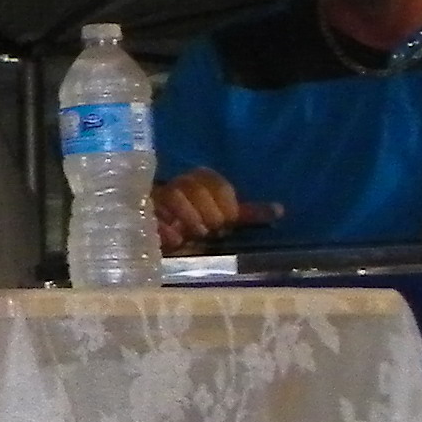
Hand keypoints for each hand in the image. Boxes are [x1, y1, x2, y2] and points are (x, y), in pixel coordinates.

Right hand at [152, 168, 278, 254]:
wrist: (164, 241)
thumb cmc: (198, 227)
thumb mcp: (224, 219)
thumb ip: (247, 215)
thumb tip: (280, 210)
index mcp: (199, 180)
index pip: (214, 181)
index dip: (225, 201)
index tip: (230, 220)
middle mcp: (177, 184)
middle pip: (194, 186)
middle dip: (208, 212)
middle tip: (212, 232)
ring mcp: (157, 196)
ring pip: (174, 194)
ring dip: (189, 218)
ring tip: (195, 235)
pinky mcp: (141, 211)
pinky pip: (153, 214)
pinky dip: (166, 228)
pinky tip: (175, 240)